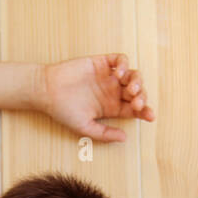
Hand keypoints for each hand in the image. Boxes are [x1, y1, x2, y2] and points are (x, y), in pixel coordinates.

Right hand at [34, 54, 154, 142]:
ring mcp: (108, 76)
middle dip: (142, 97)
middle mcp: (113, 92)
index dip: (145, 111)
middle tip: (136, 102)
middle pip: (137, 92)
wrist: (47, 90)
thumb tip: (124, 138)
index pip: (134, 109)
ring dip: (137, 81)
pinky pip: (120, 59)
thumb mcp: (85, 127)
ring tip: (130, 89)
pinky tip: (119, 74)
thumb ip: (104, 134)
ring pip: (133, 75)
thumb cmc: (63, 110)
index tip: (150, 116)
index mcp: (112, 108)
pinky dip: (124, 64)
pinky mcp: (101, 62)